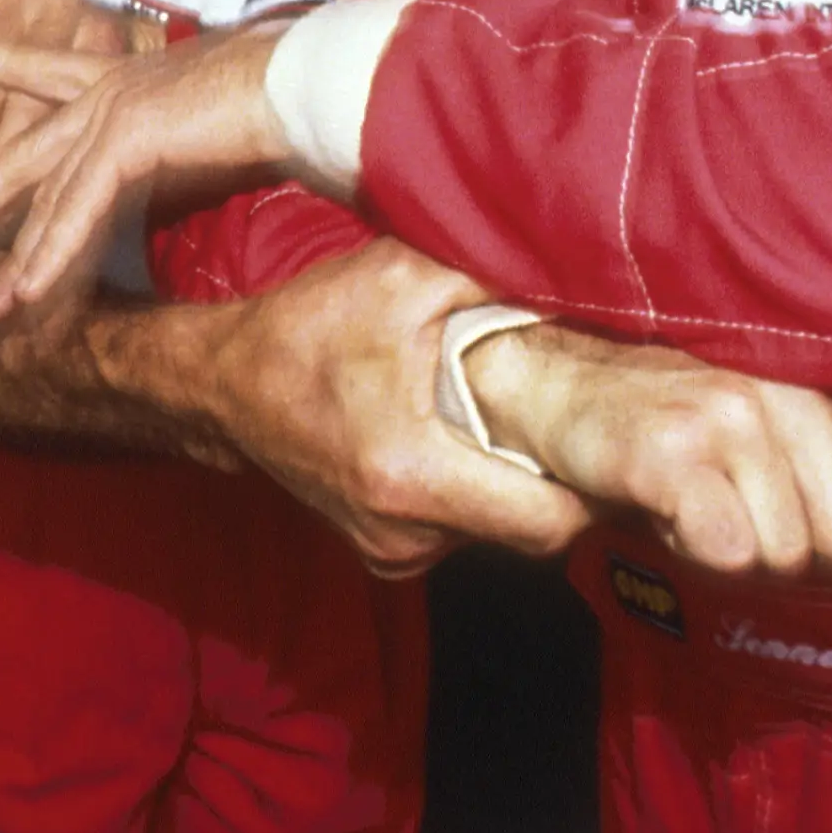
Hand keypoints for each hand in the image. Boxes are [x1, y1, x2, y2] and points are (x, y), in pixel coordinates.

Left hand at [0, 23, 290, 316]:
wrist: (309, 79)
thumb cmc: (282, 95)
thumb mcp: (210, 122)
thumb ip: (177, 144)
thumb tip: (178, 160)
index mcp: (127, 74)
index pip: (40, 68)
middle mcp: (111, 86)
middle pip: (24, 147)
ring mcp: (115, 108)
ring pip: (46, 194)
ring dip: (16, 257)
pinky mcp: (129, 137)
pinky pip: (79, 209)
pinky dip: (52, 256)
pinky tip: (27, 292)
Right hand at [130, 238, 589, 576]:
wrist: (225, 386)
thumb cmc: (310, 328)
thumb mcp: (402, 279)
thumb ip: (493, 284)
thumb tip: (578, 282)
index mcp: (414, 472)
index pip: (551, 524)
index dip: (592, 487)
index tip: (606, 440)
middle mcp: (407, 533)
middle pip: (533, 532)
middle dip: (561, 481)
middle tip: (577, 423)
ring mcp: (393, 552)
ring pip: (498, 534)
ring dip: (516, 487)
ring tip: (519, 425)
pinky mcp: (385, 553)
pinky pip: (462, 533)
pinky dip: (478, 495)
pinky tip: (468, 444)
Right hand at [467, 328, 831, 582]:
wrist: (566, 384)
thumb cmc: (701, 418)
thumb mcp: (806, 424)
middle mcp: (808, 386)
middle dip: (813, 564)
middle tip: (758, 525)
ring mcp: (742, 410)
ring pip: (793, 556)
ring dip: (748, 557)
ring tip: (712, 507)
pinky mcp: (676, 445)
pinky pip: (730, 550)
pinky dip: (702, 555)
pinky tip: (675, 518)